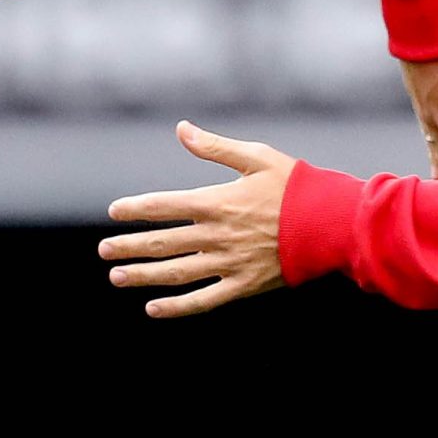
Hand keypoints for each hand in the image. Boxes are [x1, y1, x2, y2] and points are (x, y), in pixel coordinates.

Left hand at [99, 122, 297, 318]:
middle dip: (130, 246)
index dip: (135, 209)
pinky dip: (178, 306)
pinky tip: (154, 309)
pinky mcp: (244, 285)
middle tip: (104, 251)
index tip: (114, 213)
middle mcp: (217, 234)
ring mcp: (229, 262)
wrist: (332, 223)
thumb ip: (215, 147)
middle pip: (163, 242)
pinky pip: (204, 299)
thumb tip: (181, 129)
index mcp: (216, 201)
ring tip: (118, 277)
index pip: (163, 206)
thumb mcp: (256, 157)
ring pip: (176, 272)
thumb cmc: (296, 186)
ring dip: (144, 275)